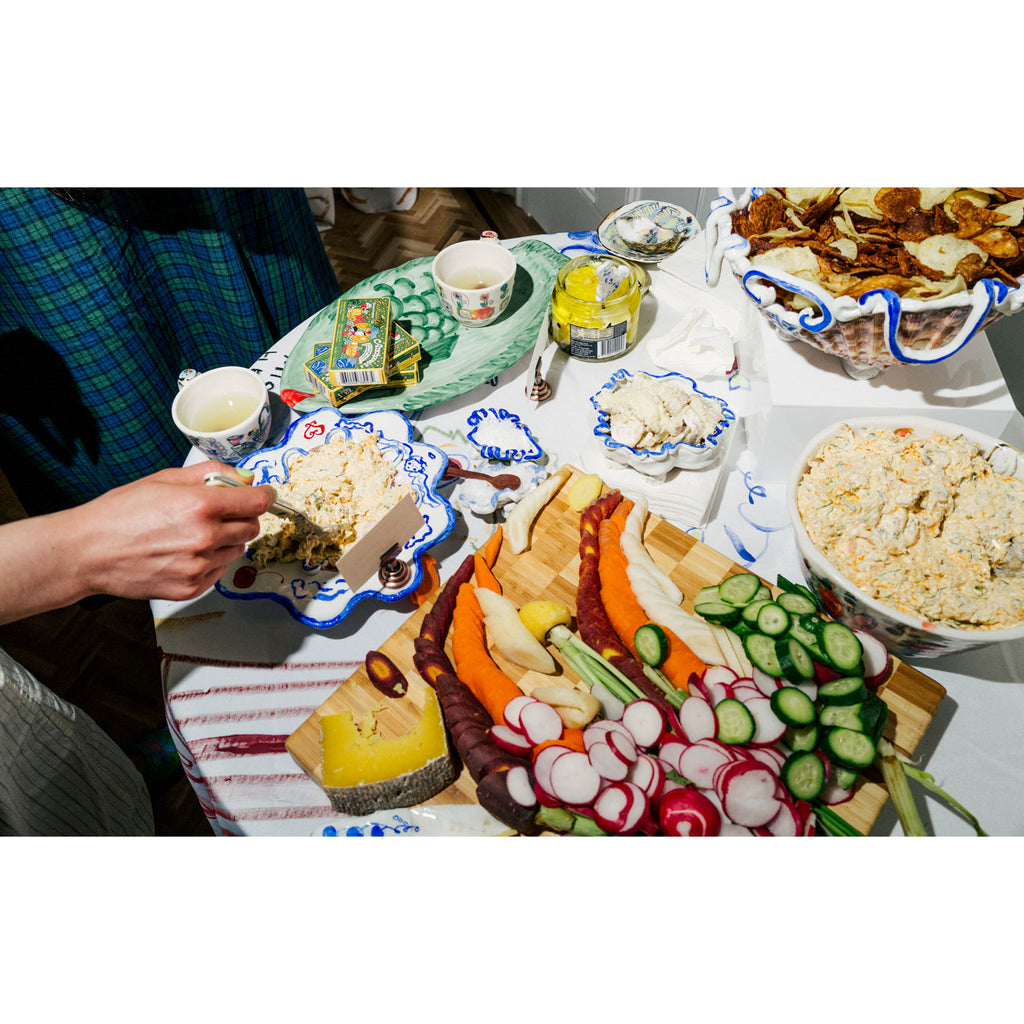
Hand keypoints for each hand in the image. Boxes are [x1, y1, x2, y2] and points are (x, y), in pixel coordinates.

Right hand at [0, 461, 277, 622]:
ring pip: (237, 550)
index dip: (263, 496)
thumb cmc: (121, 512)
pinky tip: (185, 553)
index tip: (261, 494)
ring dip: (226, 540)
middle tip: (218, 513)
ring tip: (194, 534)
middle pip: (252, 527)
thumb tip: (246, 477)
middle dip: (241, 517)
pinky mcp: (191, 588)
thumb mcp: (165, 479)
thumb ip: (212, 474)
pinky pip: (219, 571)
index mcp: (200, 506)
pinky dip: (211, 561)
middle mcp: (205, 538)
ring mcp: (199, 567)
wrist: (88, 552)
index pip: (257, 502)